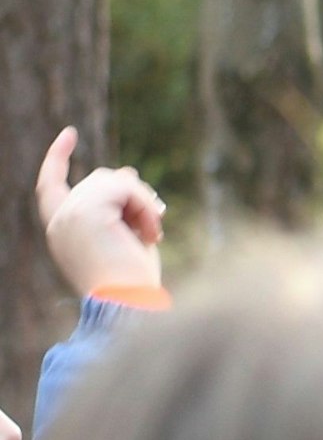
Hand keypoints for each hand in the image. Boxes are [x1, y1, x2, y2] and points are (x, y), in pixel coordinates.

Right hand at [36, 127, 165, 296]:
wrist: (128, 305)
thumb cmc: (133, 282)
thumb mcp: (124, 236)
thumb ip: (118, 205)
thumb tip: (128, 171)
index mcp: (63, 229)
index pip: (50, 185)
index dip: (57, 157)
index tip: (69, 133)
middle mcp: (59, 219)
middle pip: (101, 178)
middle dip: (134, 195)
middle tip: (154, 227)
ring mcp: (69, 213)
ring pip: (115, 178)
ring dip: (143, 201)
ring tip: (153, 233)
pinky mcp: (85, 210)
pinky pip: (124, 185)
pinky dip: (146, 204)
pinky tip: (152, 232)